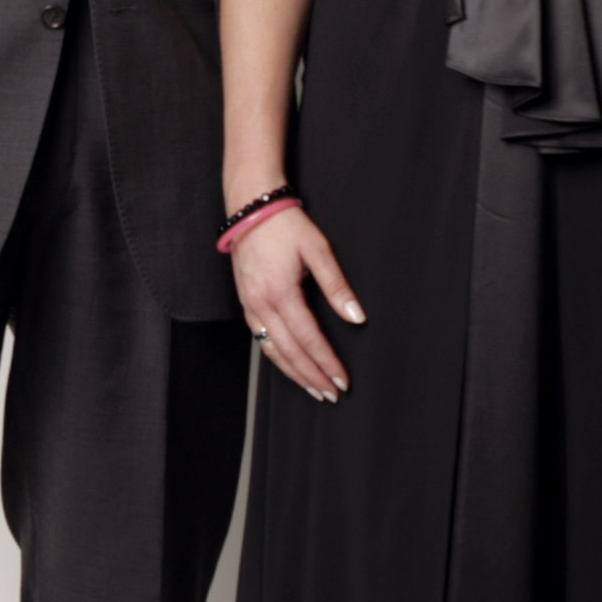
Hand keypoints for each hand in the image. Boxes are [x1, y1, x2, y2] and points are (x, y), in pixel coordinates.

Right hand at [232, 202, 364, 401]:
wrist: (251, 207)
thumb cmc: (284, 225)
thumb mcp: (319, 250)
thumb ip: (337, 287)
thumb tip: (356, 316)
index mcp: (280, 292)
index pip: (308, 339)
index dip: (326, 362)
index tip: (341, 379)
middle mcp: (261, 304)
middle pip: (289, 352)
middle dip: (311, 376)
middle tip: (330, 393)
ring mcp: (249, 305)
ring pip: (271, 350)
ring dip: (293, 372)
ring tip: (312, 388)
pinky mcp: (245, 302)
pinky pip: (259, 339)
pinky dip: (276, 357)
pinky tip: (289, 364)